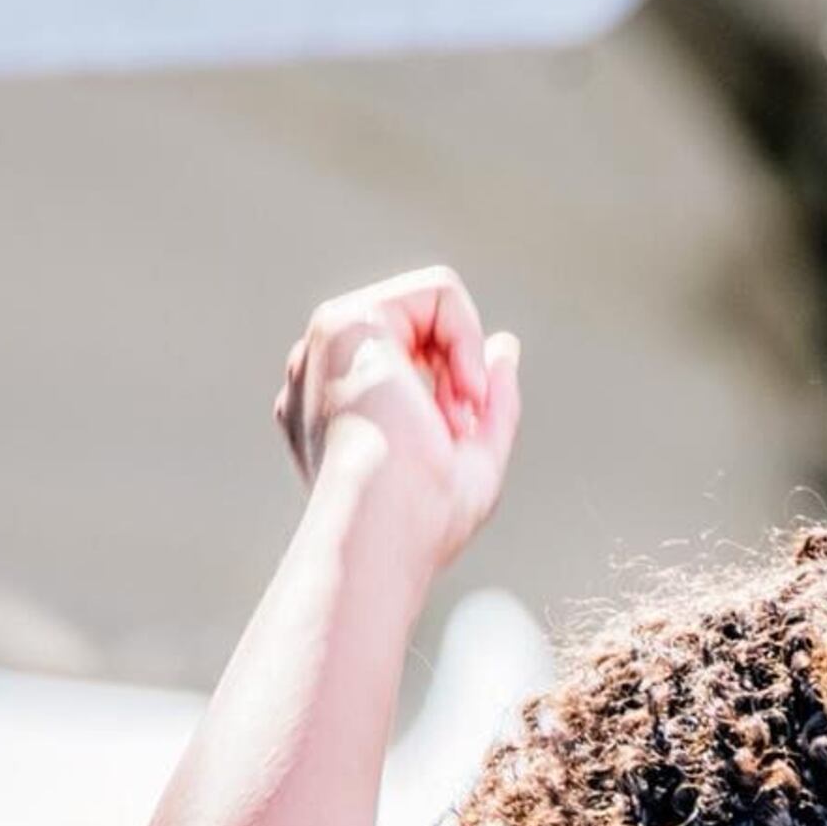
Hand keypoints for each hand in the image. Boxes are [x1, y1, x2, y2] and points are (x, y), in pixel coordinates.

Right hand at [267, 267, 524, 570]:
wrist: (380, 534)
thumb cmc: (421, 520)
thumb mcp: (474, 459)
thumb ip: (490, 402)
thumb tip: (503, 346)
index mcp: (337, 403)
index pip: (413, 360)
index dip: (454, 388)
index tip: (461, 434)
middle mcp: (322, 369)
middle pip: (419, 329)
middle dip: (458, 371)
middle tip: (459, 429)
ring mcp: (329, 343)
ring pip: (429, 305)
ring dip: (463, 358)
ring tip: (455, 419)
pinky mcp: (349, 322)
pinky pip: (439, 291)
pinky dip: (471, 337)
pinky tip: (463, 392)